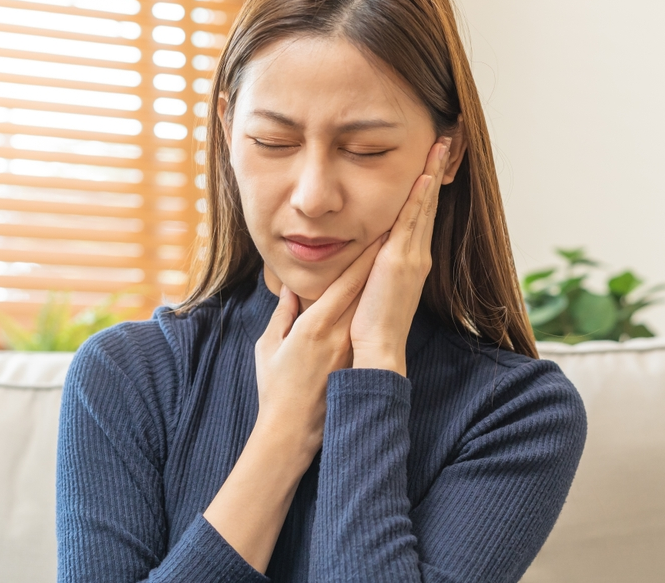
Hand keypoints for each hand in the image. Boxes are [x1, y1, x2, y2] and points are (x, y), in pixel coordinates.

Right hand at [254, 235, 385, 461]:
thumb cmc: (274, 388)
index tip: (377, 235)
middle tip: (395, 233)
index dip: (363, 258)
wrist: (292, 431)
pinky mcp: (355, 363)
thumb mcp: (269, 346)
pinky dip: (374, 309)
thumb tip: (289, 289)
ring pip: (368, 308)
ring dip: (381, 282)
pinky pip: (365, 328)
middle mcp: (337, 335)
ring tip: (394, 258)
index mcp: (313, 327)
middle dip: (379, 262)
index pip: (344, 284)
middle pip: (364, 291)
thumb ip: (282, 314)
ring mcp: (349, 350)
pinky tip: (383, 296)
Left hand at [350, 137, 450, 375]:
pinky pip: (413, 221)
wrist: (376, 350)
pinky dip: (420, 196)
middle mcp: (416, 254)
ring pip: (424, 205)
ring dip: (432, 173)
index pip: (419, 213)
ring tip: (441, 144)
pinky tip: (424, 175)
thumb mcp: (368, 287)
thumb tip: (352, 250)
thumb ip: (366, 266)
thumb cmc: (367, 326)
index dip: (426, 186)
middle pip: (428, 202)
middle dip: (436, 169)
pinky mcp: (402, 261)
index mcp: (408, 259)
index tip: (430, 159)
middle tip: (447, 138)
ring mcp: (412, 256)